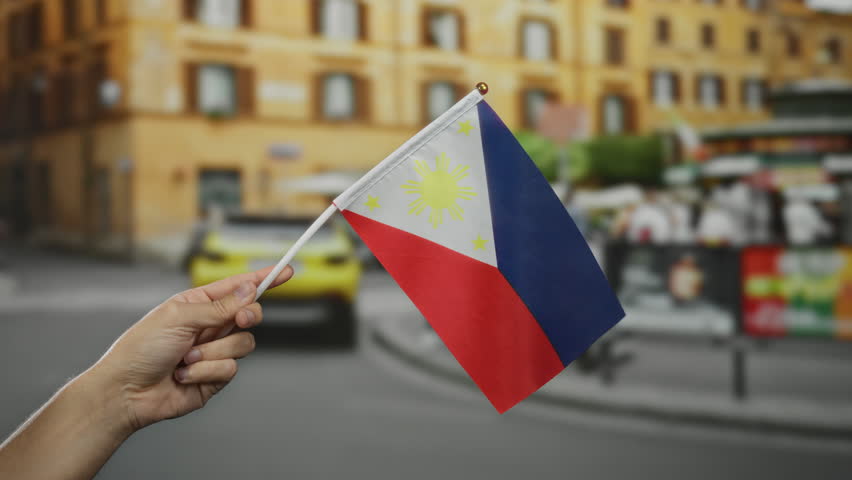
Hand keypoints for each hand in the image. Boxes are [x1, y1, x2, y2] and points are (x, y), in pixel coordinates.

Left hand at [92, 266, 292, 431]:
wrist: (126, 392)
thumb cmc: (141, 349)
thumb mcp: (179, 317)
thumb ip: (219, 306)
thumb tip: (249, 290)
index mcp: (199, 304)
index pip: (238, 288)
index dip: (263, 279)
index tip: (287, 271)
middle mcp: (210, 327)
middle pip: (250, 315)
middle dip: (248, 316)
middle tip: (240, 319)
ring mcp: (214, 352)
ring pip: (244, 343)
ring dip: (214, 352)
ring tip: (186, 359)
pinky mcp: (215, 377)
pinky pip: (231, 369)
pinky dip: (207, 371)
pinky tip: (184, 376)